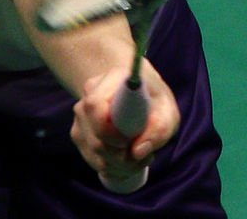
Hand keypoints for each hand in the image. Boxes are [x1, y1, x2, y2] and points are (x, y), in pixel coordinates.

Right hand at [70, 60, 178, 182]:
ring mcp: (81, 113)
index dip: (110, 131)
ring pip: (94, 152)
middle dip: (122, 156)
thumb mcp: (167, 113)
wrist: (139, 97)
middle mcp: (90, 93)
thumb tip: (137, 152)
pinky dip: (112, 167)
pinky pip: (93, 159)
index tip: (130, 141)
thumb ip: (158, 130)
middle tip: (145, 154)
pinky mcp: (79, 132)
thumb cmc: (155, 103)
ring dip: (120, 164)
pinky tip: (126, 158)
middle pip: (96, 138)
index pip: (95, 105)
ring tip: (139, 155)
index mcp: (112, 79)